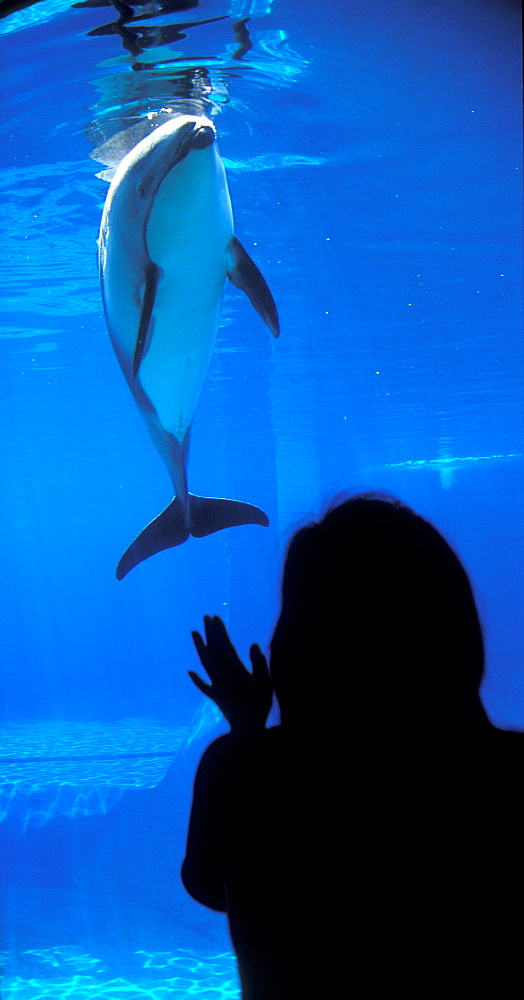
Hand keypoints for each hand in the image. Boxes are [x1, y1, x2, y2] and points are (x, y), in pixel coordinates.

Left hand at [190, 615, 272, 732]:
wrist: (247, 732)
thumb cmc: (260, 707)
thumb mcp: (266, 684)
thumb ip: (259, 664)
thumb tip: (253, 644)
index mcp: (235, 671)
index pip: (225, 646)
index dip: (220, 631)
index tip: (216, 618)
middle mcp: (222, 676)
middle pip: (213, 651)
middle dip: (210, 633)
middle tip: (206, 617)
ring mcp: (217, 687)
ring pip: (205, 664)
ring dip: (200, 648)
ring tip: (194, 633)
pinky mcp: (216, 698)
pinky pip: (204, 686)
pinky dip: (196, 679)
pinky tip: (190, 672)